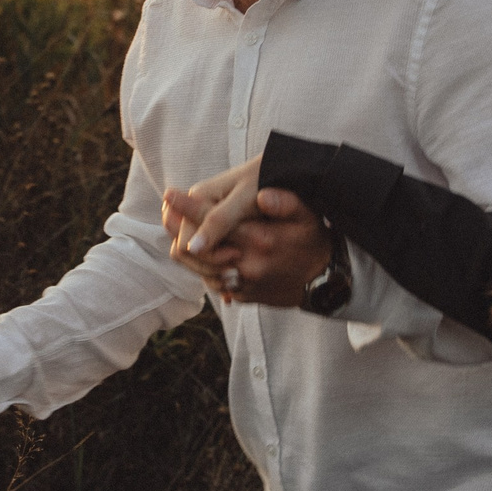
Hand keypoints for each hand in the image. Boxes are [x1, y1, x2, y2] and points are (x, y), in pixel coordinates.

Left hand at [163, 160, 333, 309]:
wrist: (324, 280)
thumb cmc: (312, 240)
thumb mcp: (307, 216)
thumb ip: (286, 203)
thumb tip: (263, 196)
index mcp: (260, 240)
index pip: (214, 222)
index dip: (188, 208)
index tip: (169, 194)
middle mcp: (247, 265)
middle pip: (197, 250)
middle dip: (180, 229)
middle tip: (167, 211)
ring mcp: (243, 284)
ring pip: (199, 269)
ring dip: (189, 249)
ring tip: (179, 229)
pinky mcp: (242, 296)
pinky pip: (212, 282)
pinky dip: (203, 266)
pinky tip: (200, 252)